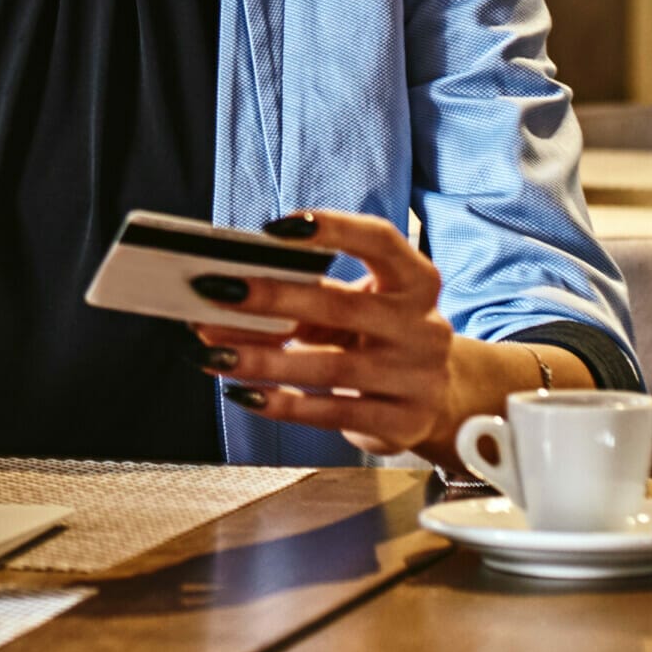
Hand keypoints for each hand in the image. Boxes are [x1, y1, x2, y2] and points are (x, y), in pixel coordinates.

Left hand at [189, 209, 456, 456]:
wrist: (439, 400)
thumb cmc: (378, 334)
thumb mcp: (360, 306)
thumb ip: (308, 296)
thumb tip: (226, 293)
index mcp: (415, 280)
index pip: (380, 240)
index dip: (333, 228)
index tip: (274, 227)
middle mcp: (423, 326)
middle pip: (342, 306)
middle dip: (273, 298)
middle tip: (215, 290)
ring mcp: (418, 378)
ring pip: (330, 368)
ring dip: (264, 360)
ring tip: (212, 354)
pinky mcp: (402, 423)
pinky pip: (332, 413)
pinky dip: (282, 403)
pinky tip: (243, 393)